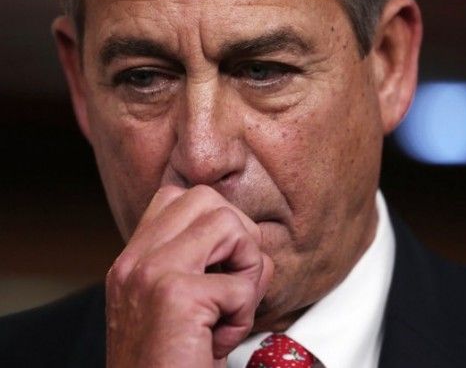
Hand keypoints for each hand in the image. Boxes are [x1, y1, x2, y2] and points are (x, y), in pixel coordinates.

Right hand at [105, 185, 273, 366]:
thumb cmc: (172, 363)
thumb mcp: (179, 305)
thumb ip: (200, 265)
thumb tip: (249, 239)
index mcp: (134, 259)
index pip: (179, 196)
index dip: (216, 222)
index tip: (221, 265)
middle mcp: (136, 259)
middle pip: (209, 200)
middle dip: (239, 239)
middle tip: (232, 285)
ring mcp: (151, 273)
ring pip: (229, 224)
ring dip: (246, 271)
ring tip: (228, 309)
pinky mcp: (176, 295)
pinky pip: (240, 283)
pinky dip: (243, 313)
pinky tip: (219, 338)